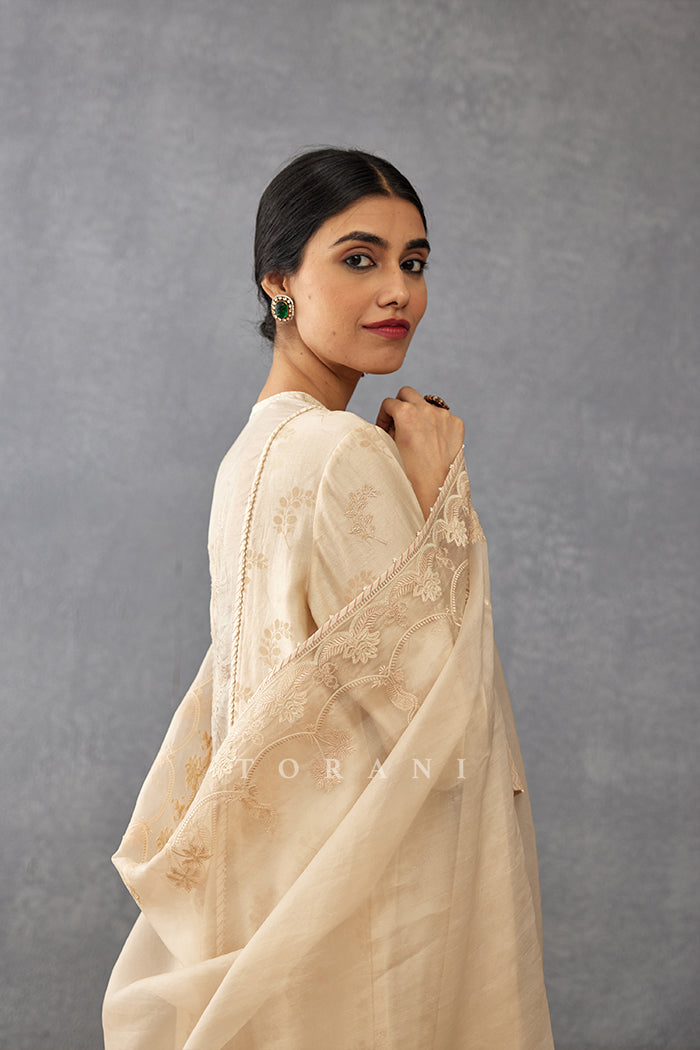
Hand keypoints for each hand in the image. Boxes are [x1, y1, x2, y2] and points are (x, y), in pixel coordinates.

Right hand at [376, 386, 464, 518]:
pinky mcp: (457, 424)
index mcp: (406, 413)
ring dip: (420, 414)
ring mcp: (444, 415)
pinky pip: (443, 417)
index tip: (384, 429)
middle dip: (401, 405)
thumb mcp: (389, 446)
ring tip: (418, 436)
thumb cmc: (406, 472)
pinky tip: (433, 443)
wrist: (432, 490)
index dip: (383, 416)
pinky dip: (437, 425)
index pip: (388, 402)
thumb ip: (387, 426)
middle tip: (399, 423)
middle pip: (408, 393)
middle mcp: (426, 409)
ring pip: (427, 404)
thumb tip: (392, 416)